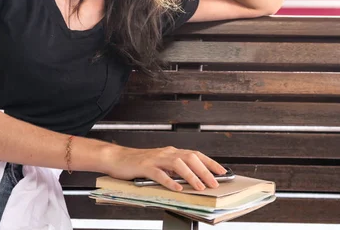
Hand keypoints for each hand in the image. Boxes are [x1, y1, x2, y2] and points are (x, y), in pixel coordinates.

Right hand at [106, 145, 226, 191]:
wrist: (117, 158)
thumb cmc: (139, 163)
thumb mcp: (161, 165)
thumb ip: (174, 170)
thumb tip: (192, 179)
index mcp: (171, 152)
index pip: (195, 154)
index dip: (210, 162)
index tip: (222, 171)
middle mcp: (166, 153)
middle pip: (190, 158)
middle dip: (205, 171)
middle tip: (215, 183)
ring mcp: (156, 159)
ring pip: (178, 164)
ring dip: (191, 176)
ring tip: (200, 187)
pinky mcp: (145, 167)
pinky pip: (159, 174)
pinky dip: (170, 181)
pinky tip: (177, 188)